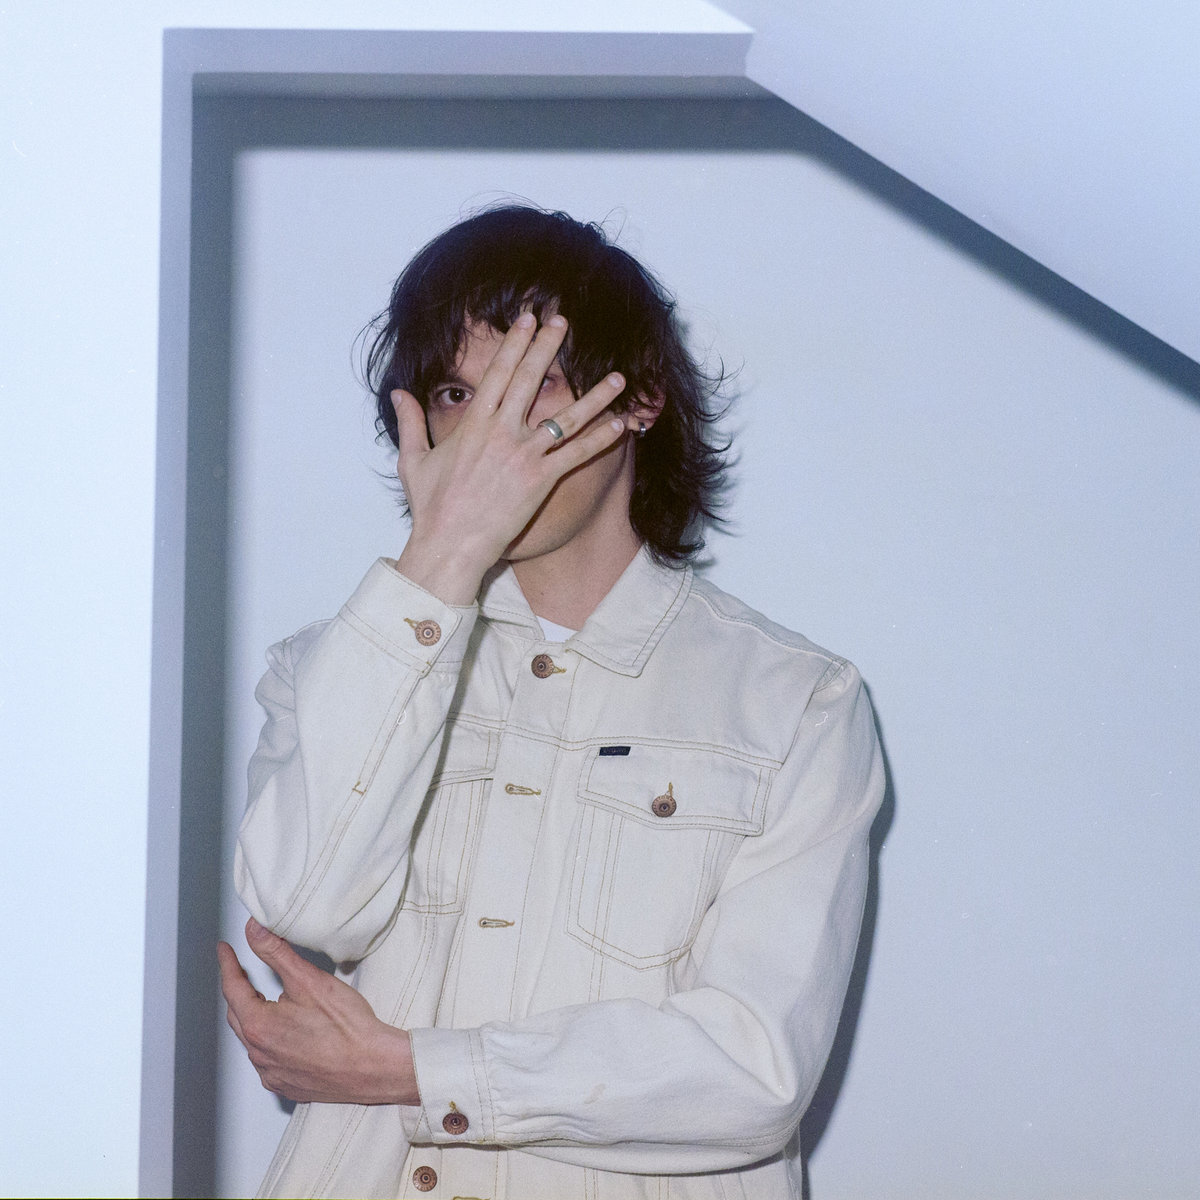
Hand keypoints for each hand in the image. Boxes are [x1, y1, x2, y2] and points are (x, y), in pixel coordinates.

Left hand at [217, 918, 419, 1105]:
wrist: (373, 1067)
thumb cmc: (346, 1026)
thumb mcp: (309, 980)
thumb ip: (276, 953)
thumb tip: (255, 931)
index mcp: (259, 1026)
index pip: (232, 988)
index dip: (228, 965)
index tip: (225, 951)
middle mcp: (259, 1054)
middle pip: (238, 1015)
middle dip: (238, 990)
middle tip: (241, 971)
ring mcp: (272, 1074)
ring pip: (252, 1040)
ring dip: (254, 1018)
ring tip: (266, 1001)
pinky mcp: (287, 1086)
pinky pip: (267, 1061)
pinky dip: (269, 1043)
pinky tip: (285, 1035)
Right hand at [391, 313, 627, 602]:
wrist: (450, 544)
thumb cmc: (432, 507)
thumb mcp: (413, 459)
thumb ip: (411, 422)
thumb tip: (397, 393)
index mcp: (475, 423)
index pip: (499, 372)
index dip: (515, 343)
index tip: (528, 319)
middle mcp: (502, 432)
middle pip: (530, 379)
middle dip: (547, 346)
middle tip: (563, 320)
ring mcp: (524, 455)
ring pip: (566, 417)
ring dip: (595, 396)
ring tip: (618, 378)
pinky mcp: (541, 480)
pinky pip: (577, 454)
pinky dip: (600, 439)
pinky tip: (621, 425)